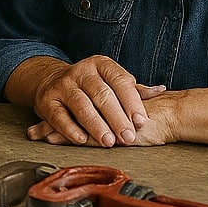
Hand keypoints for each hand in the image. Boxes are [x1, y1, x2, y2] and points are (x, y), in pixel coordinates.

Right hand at [27, 55, 164, 146]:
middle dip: (116, 118)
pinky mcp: (46, 100)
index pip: (119, 80)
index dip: (132, 102)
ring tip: (108, 142)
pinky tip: (81, 139)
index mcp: (101, 64)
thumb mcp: (111, 82)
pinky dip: (70, 129)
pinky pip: (59, 115)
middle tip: (128, 137)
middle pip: (101, 94)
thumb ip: (134, 90)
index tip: (141, 121)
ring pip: (81, 105)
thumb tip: (161, 90)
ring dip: (96, 125)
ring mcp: (62, 85)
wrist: (50, 81)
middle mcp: (81, 71)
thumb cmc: (91, 86)